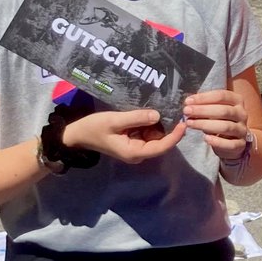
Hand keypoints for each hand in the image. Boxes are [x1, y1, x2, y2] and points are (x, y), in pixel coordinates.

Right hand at [64, 107, 186, 164]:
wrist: (77, 135)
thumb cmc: (93, 128)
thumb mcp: (114, 120)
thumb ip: (136, 118)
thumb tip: (157, 115)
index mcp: (134, 152)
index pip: (161, 146)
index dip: (175, 136)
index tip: (183, 123)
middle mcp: (138, 153)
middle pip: (161, 141)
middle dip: (170, 128)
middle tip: (178, 110)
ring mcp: (136, 147)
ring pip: (155, 136)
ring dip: (161, 124)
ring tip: (169, 107)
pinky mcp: (133, 141)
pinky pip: (147, 133)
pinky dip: (151, 123)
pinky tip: (154, 111)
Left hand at [181, 89, 250, 161]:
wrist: (233, 140)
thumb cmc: (221, 120)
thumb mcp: (214, 109)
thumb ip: (204, 105)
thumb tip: (189, 103)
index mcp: (237, 101)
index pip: (222, 95)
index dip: (204, 97)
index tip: (188, 101)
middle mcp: (242, 114)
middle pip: (224, 110)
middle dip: (202, 110)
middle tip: (186, 111)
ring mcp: (242, 130)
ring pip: (226, 126)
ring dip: (205, 124)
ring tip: (190, 123)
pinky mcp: (240, 144)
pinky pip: (230, 144)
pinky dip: (217, 141)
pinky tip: (205, 138)